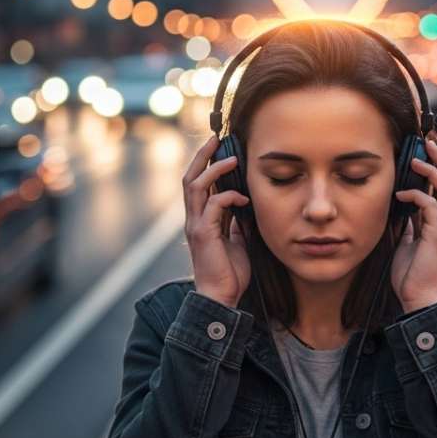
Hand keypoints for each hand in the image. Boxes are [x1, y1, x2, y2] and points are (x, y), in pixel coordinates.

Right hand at [183, 135, 250, 308]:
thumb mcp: (237, 240)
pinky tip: (243, 198)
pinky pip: (212, 206)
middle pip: (190, 178)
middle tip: (216, 139)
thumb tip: (246, 203)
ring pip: (196, 186)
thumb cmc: (229, 272)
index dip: (206, 164)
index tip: (219, 148)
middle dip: (202, 156)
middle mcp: (193, 219)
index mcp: (200, 219)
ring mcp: (195, 225)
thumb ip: (236, 221)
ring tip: (232, 159)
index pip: (198, 184)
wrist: (221, 298)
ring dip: (214, 170)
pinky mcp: (203, 234)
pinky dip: (228, 197)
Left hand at [390, 139, 436, 311]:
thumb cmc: (411, 276)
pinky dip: (416, 196)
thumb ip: (409, 226)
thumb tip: (402, 211)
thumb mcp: (406, 244)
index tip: (425, 151)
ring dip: (433, 172)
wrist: (417, 300)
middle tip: (428, 143)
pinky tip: (400, 196)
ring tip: (417, 161)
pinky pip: (431, 207)